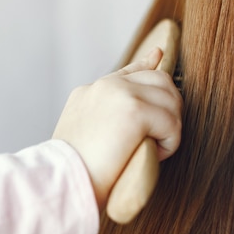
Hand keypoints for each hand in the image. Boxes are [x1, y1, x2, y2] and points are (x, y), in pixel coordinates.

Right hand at [53, 48, 182, 207]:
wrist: (62, 179)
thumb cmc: (74, 171)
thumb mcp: (85, 136)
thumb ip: (106, 119)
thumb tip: (131, 122)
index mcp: (91, 92)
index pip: (128, 71)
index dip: (148, 63)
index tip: (159, 55)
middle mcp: (105, 86)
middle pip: (159, 80)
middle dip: (170, 108)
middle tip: (163, 137)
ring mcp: (120, 93)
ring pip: (170, 99)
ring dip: (171, 128)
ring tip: (155, 150)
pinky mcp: (134, 110)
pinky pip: (172, 122)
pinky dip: (170, 143)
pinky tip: (155, 155)